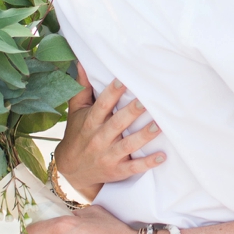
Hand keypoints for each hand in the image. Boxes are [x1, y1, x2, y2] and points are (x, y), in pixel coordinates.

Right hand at [55, 66, 165, 200]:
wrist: (71, 171)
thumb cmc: (78, 134)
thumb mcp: (76, 111)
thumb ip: (82, 89)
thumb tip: (81, 63)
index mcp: (91, 122)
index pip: (102, 105)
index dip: (112, 93)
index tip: (123, 80)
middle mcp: (99, 138)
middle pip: (117, 124)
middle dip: (132, 113)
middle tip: (146, 101)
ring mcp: (108, 155)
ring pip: (128, 145)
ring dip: (144, 136)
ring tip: (159, 125)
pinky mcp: (117, 170)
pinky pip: (133, 167)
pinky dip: (147, 163)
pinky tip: (162, 157)